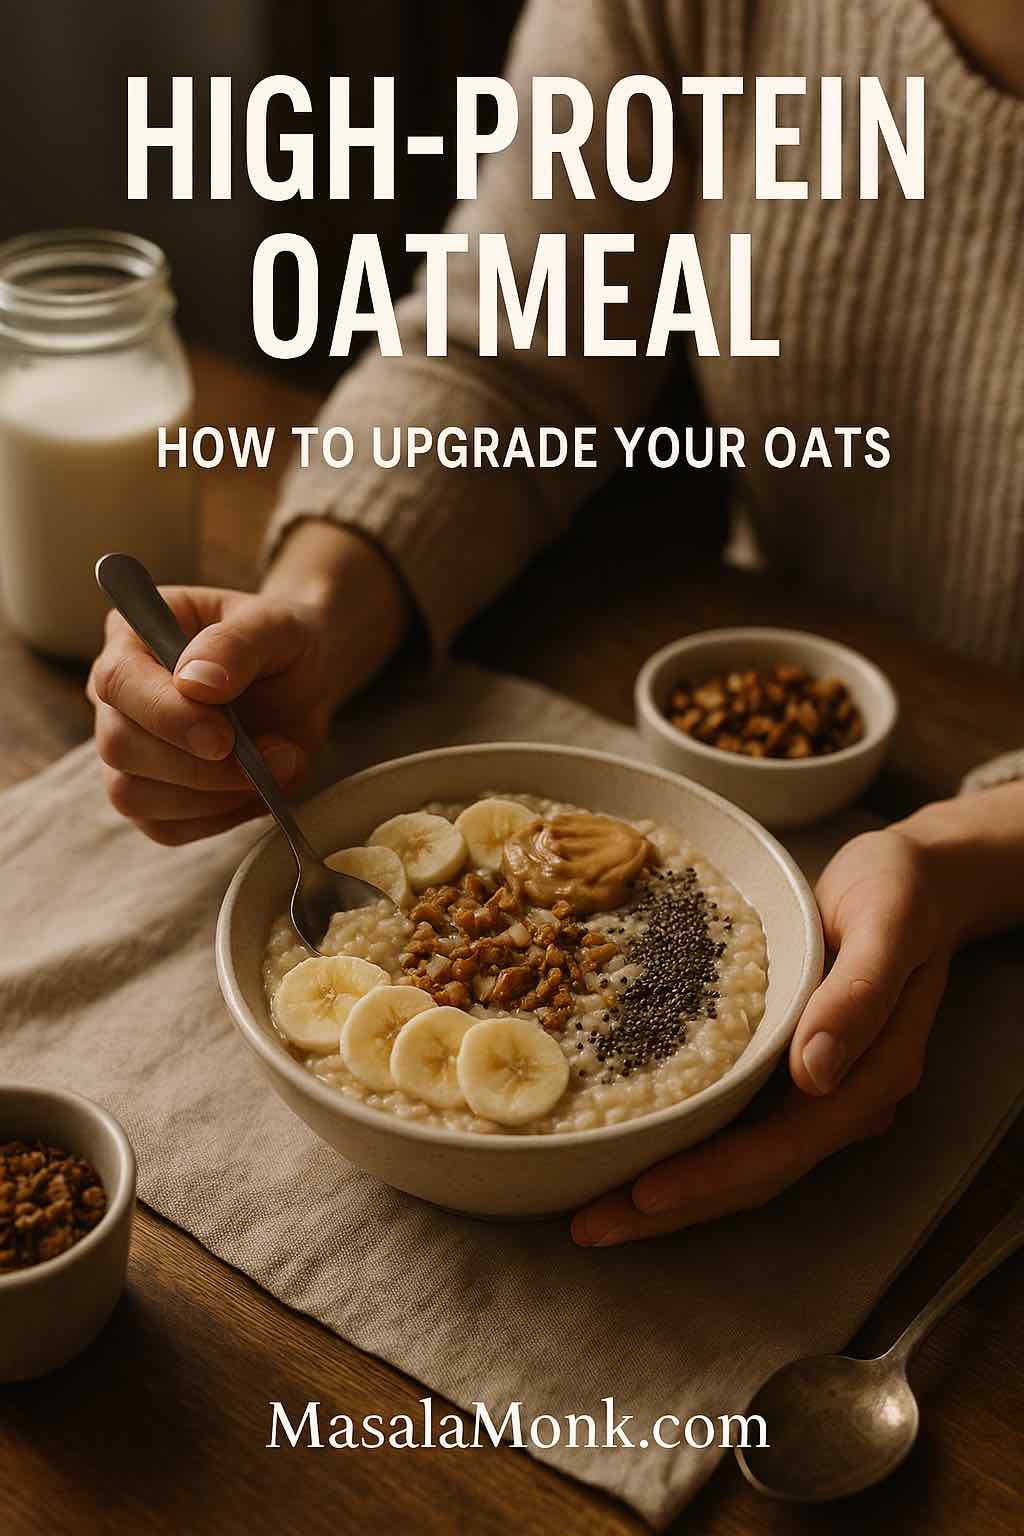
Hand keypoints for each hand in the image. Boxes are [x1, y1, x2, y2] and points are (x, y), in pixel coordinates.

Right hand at [89, 587, 332, 843]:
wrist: (305, 677)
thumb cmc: (281, 642)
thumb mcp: (274, 625)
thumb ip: (236, 645)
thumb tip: (196, 684)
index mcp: (131, 638)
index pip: (117, 681)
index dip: (165, 716)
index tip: (224, 738)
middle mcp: (117, 697)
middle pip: (118, 747)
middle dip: (197, 766)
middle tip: (274, 755)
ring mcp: (129, 750)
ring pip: (133, 796)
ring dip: (213, 797)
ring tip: (281, 765)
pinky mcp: (153, 796)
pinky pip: (165, 827)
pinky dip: (220, 818)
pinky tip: (260, 789)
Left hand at [572, 826, 954, 1245]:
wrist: (916, 884)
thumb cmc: (897, 893)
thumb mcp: (886, 924)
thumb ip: (859, 995)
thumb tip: (815, 1071)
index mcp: (872, 1074)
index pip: (784, 1146)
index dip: (714, 1175)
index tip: (646, 1193)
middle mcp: (845, 1099)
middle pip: (755, 1174)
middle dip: (674, 1206)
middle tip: (590, 1226)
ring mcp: (820, 1093)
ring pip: (742, 1162)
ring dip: (673, 1194)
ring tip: (595, 1213)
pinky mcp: (792, 1074)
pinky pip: (736, 1126)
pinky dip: (687, 1149)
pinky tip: (634, 1152)